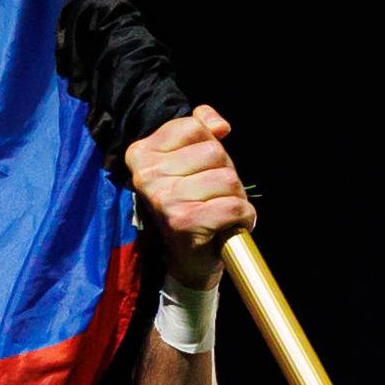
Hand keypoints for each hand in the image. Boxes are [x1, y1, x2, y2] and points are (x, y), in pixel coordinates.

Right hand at [125, 109, 251, 291]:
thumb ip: (200, 128)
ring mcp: (164, 199)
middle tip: (213, 195)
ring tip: (221, 210)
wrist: (188, 258)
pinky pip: (234, 206)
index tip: (201, 169)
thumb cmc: (192, 202)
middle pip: (214, 151)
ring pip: (227, 178)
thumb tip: (220, 126)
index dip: (210, 146)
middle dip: (226, 173)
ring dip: (236, 197)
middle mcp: (146, 176)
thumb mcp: (189, 159)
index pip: (193, 127)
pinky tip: (230, 225)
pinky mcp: (184, 222)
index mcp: (140, 154)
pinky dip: (244, 216)